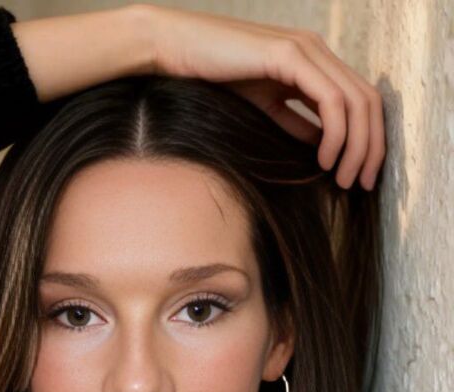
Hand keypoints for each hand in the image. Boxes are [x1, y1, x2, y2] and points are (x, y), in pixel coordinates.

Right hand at [146, 4, 384, 190]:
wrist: (176, 49)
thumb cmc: (212, 78)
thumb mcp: (265, 108)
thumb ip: (296, 124)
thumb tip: (324, 150)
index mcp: (313, 61)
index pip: (361, 100)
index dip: (370, 140)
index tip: (362, 178)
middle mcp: (316, 51)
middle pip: (369, 101)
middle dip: (372, 147)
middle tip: (363, 184)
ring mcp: (306, 49)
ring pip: (356, 102)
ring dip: (356, 147)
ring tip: (343, 179)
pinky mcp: (290, 54)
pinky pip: (330, 100)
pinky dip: (335, 134)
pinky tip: (324, 159)